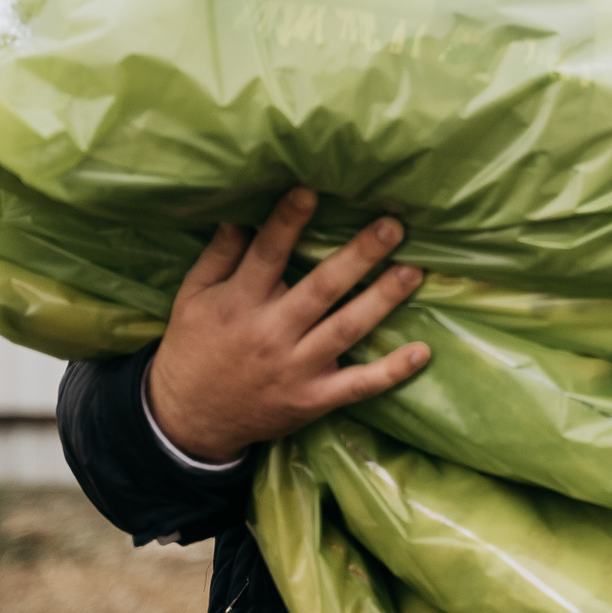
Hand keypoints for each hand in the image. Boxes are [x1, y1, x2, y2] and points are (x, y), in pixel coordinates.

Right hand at [144, 188, 429, 462]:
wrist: (189, 420)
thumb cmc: (194, 346)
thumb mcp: (193, 296)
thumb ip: (220, 254)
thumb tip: (243, 209)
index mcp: (239, 303)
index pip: (267, 255)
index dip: (287, 223)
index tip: (310, 192)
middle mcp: (271, 334)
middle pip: (321, 289)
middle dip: (358, 257)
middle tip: (391, 227)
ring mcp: (295, 369)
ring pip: (346, 329)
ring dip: (383, 300)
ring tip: (413, 272)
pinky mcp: (313, 399)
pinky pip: (359, 385)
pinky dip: (392, 371)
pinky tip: (422, 352)